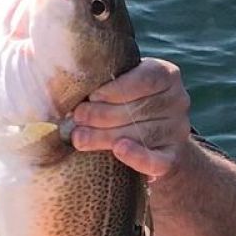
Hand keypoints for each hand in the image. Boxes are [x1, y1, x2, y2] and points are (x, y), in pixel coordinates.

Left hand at [68, 57, 191, 182]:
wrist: (153, 143)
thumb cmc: (125, 104)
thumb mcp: (119, 85)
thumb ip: (101, 80)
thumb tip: (57, 79)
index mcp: (165, 75)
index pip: (147, 78)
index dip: (117, 88)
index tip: (92, 96)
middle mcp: (177, 101)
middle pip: (138, 108)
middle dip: (101, 114)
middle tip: (76, 118)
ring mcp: (177, 130)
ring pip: (140, 133)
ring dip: (105, 136)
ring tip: (79, 137)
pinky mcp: (173, 158)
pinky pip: (157, 160)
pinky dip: (137, 156)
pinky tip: (118, 150)